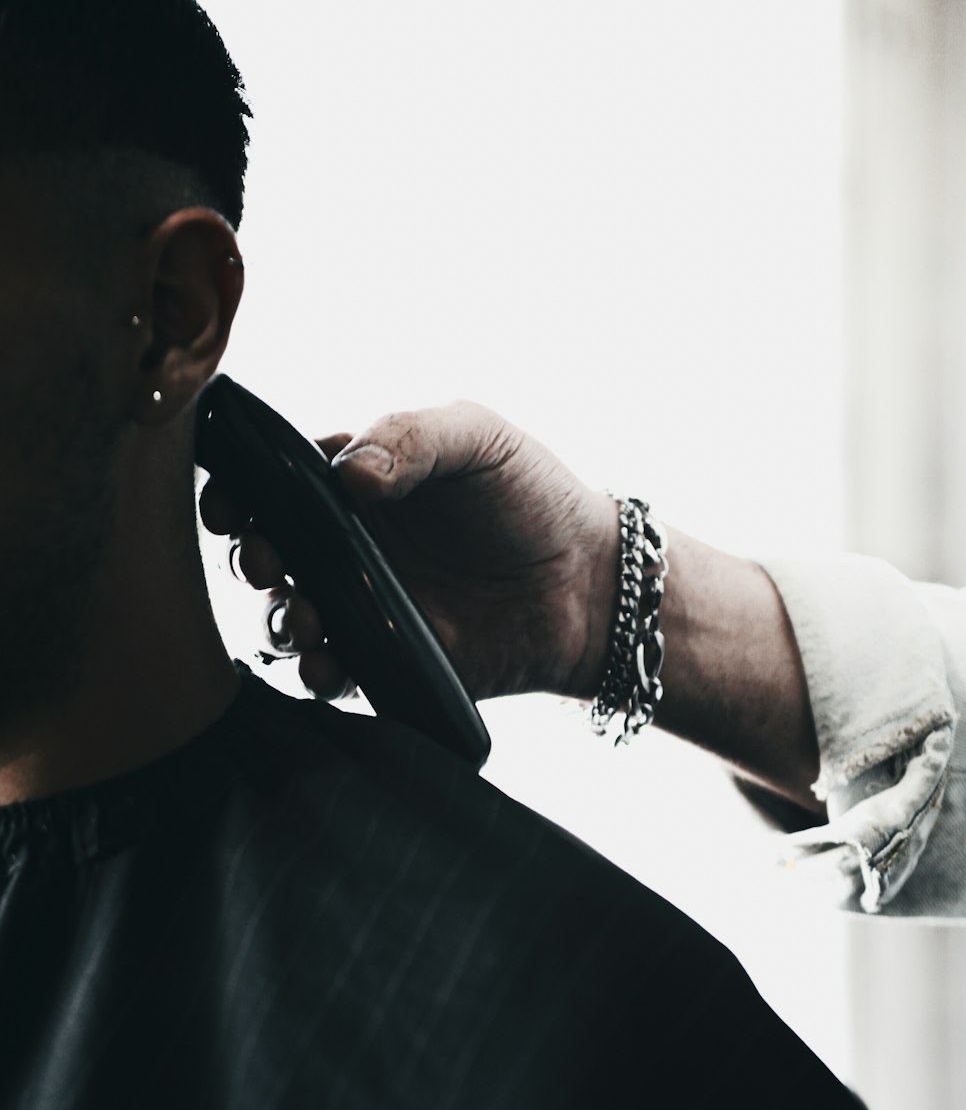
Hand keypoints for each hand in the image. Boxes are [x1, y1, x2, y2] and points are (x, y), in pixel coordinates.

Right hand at [199, 400, 619, 702]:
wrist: (589, 584)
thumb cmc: (533, 496)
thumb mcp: (476, 437)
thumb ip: (410, 438)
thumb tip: (344, 472)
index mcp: (359, 483)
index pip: (278, 482)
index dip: (242, 491)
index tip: (230, 502)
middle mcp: (351, 547)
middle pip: (272, 551)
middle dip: (254, 557)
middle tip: (269, 559)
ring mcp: (367, 607)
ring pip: (293, 615)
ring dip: (282, 618)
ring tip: (304, 617)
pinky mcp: (390, 662)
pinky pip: (336, 672)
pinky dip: (319, 671)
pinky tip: (330, 662)